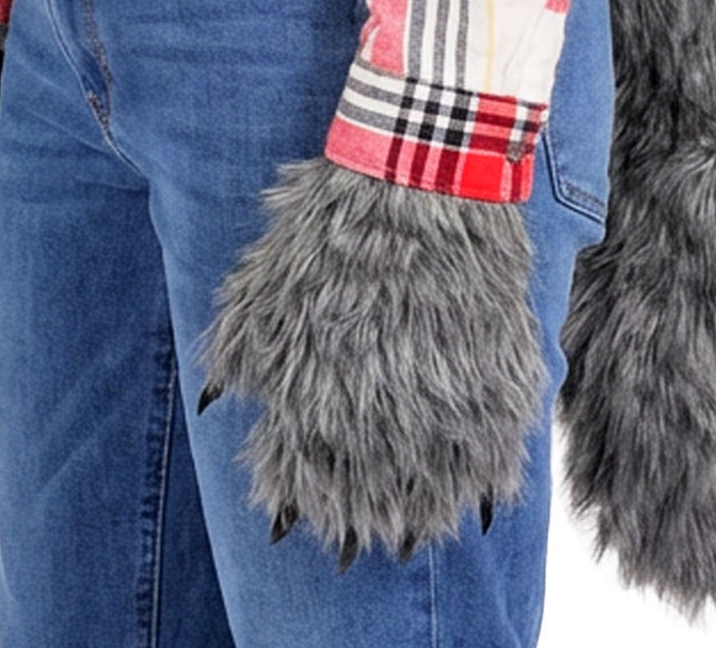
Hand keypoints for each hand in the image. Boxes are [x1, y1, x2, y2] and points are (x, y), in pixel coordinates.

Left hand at [197, 154, 545, 570]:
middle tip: (364, 540)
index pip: (303, 484)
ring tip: (417, 532)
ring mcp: (445, 400)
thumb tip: (216, 407)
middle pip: (371, 504)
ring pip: (436, 496)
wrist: (420, 174)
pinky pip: (496, 458)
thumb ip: (236, 353)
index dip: (301, 508)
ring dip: (423, 518)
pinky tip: (477, 501)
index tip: (298, 523)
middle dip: (362, 523)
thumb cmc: (331, 224)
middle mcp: (380, 411)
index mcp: (317, 390)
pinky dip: (485, 486)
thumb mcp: (263, 286)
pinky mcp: (499, 378)